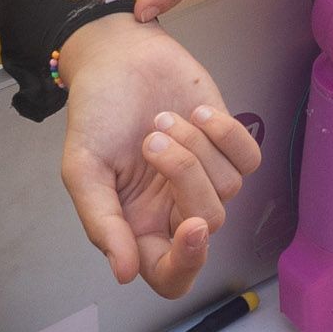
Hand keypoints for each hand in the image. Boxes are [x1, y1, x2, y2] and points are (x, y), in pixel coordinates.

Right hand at [56, 20, 258, 292]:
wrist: (119, 57)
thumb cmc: (96, 112)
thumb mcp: (82, 168)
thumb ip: (102, 223)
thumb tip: (124, 273)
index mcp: (138, 225)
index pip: (172, 274)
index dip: (187, 263)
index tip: (192, 228)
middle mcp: (174, 208)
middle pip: (208, 224)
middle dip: (185, 176)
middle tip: (151, 139)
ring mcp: (205, 178)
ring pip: (229, 188)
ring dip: (195, 145)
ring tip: (161, 117)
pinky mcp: (227, 147)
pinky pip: (249, 159)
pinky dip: (225, 133)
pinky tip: (196, 112)